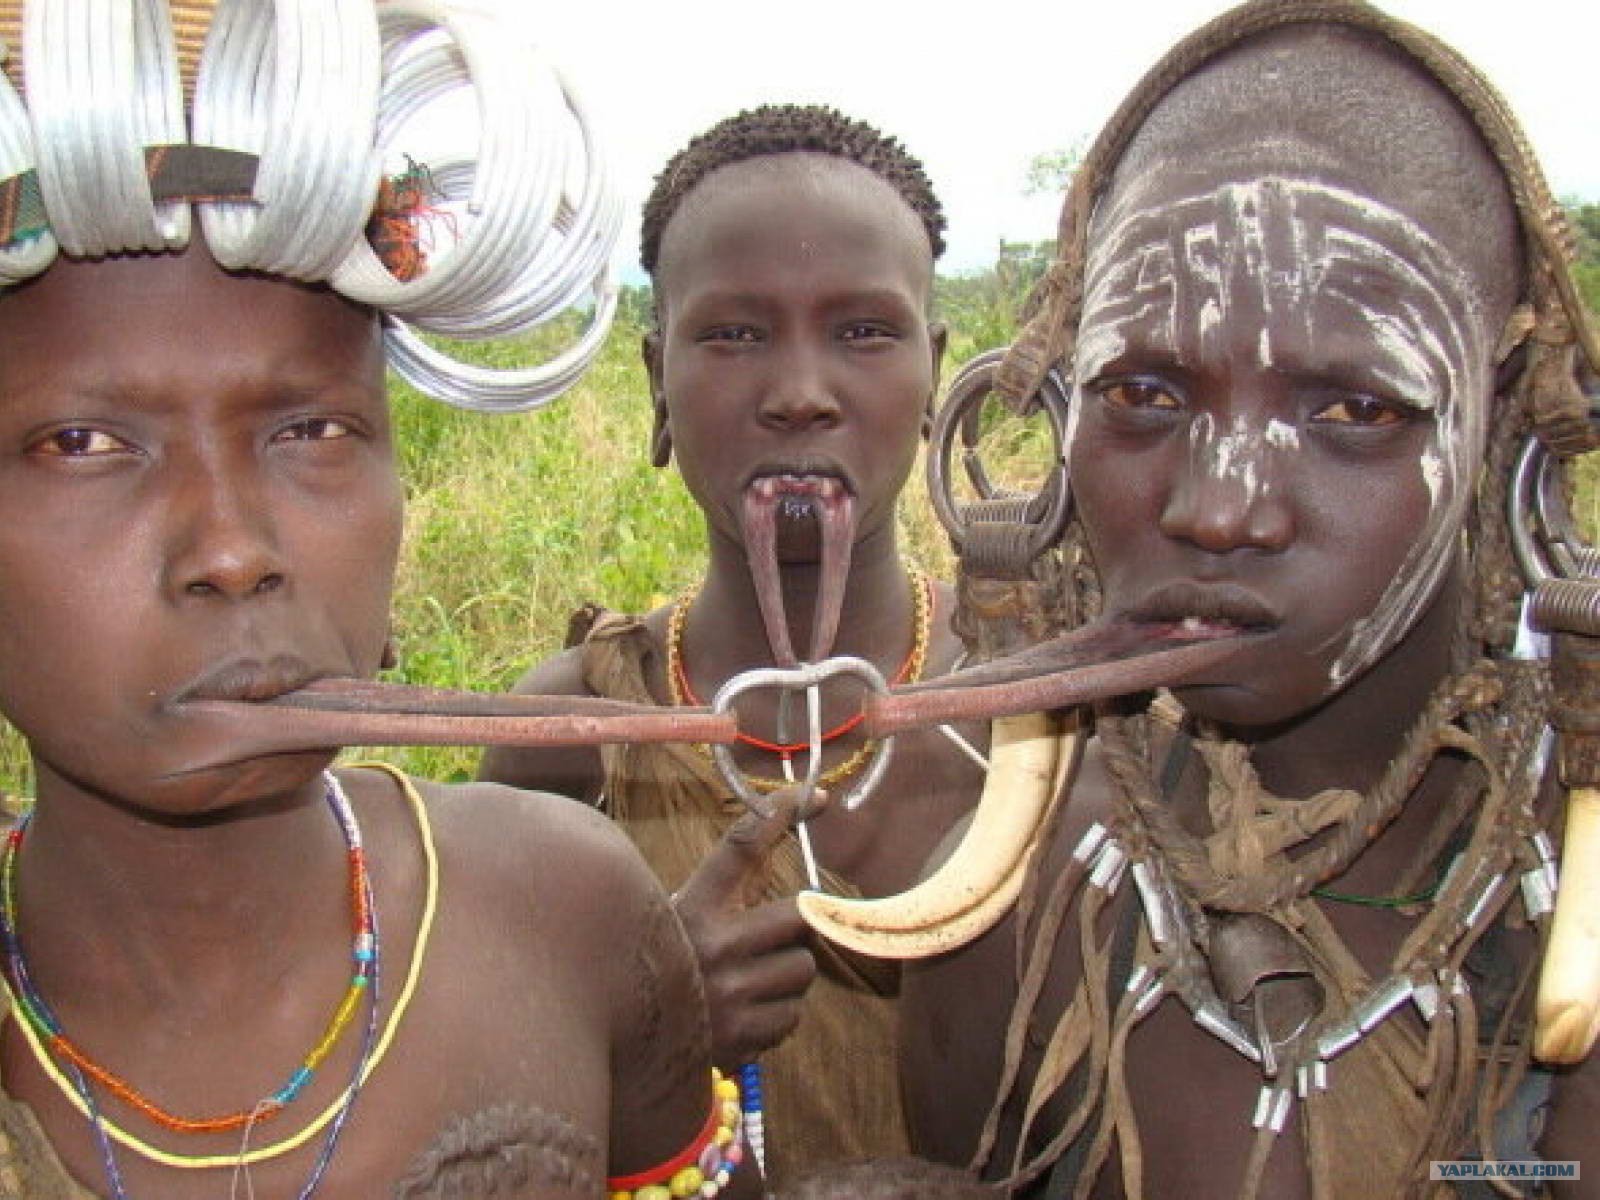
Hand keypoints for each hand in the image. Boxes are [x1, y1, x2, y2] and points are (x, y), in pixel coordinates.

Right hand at [673, 785, 828, 1069]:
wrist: (627, 1044)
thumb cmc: (670, 969)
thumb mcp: (683, 918)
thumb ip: (729, 894)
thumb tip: (791, 858)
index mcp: (692, 906)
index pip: (741, 847)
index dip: (780, 814)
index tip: (818, 797)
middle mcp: (713, 946)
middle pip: (800, 916)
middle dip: (798, 928)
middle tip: (776, 937)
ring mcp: (729, 994)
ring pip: (803, 970)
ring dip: (789, 977)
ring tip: (751, 983)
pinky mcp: (741, 1037)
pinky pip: (792, 1017)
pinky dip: (778, 1017)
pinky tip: (744, 1016)